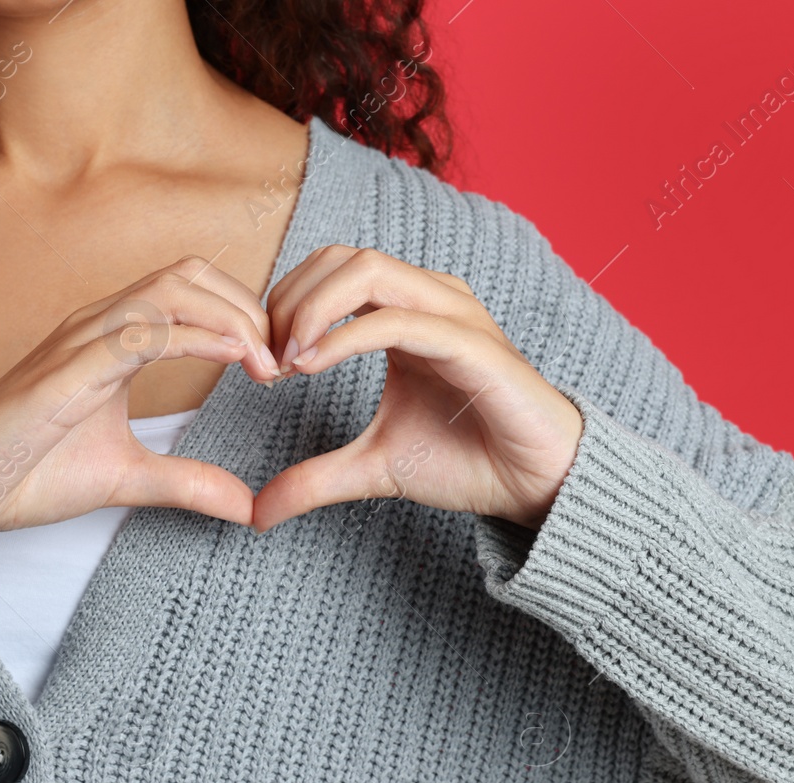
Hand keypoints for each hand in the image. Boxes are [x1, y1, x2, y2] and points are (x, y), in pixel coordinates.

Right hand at [0, 256, 280, 538]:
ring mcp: (79, 341)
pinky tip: (236, 358)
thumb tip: (246, 505)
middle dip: (249, 307)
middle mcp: (96, 325)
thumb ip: (186, 482)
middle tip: (285, 360)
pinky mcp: (67, 370)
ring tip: (269, 362)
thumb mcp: (126, 480)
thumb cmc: (25, 473)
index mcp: (110, 339)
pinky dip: (198, 337)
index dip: (243, 315)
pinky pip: (141, 332)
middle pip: (189, 274)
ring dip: (232, 317)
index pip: (189, 291)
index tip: (279, 365)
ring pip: (170, 290)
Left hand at [253, 246, 583, 532]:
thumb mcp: (373, 468)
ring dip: (312, 308)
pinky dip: (347, 336)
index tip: (261, 363)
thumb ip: (315, 479)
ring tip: (286, 361)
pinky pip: (400, 320)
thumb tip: (257, 513)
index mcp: (406, 312)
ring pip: (368, 270)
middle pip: (341, 257)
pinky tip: (312, 366)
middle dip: (289, 300)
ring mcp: (454, 316)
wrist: (536, 485)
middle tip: (266, 360)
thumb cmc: (468, 460)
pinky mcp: (473, 346)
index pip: (331, 270)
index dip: (285, 304)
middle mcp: (429, 300)